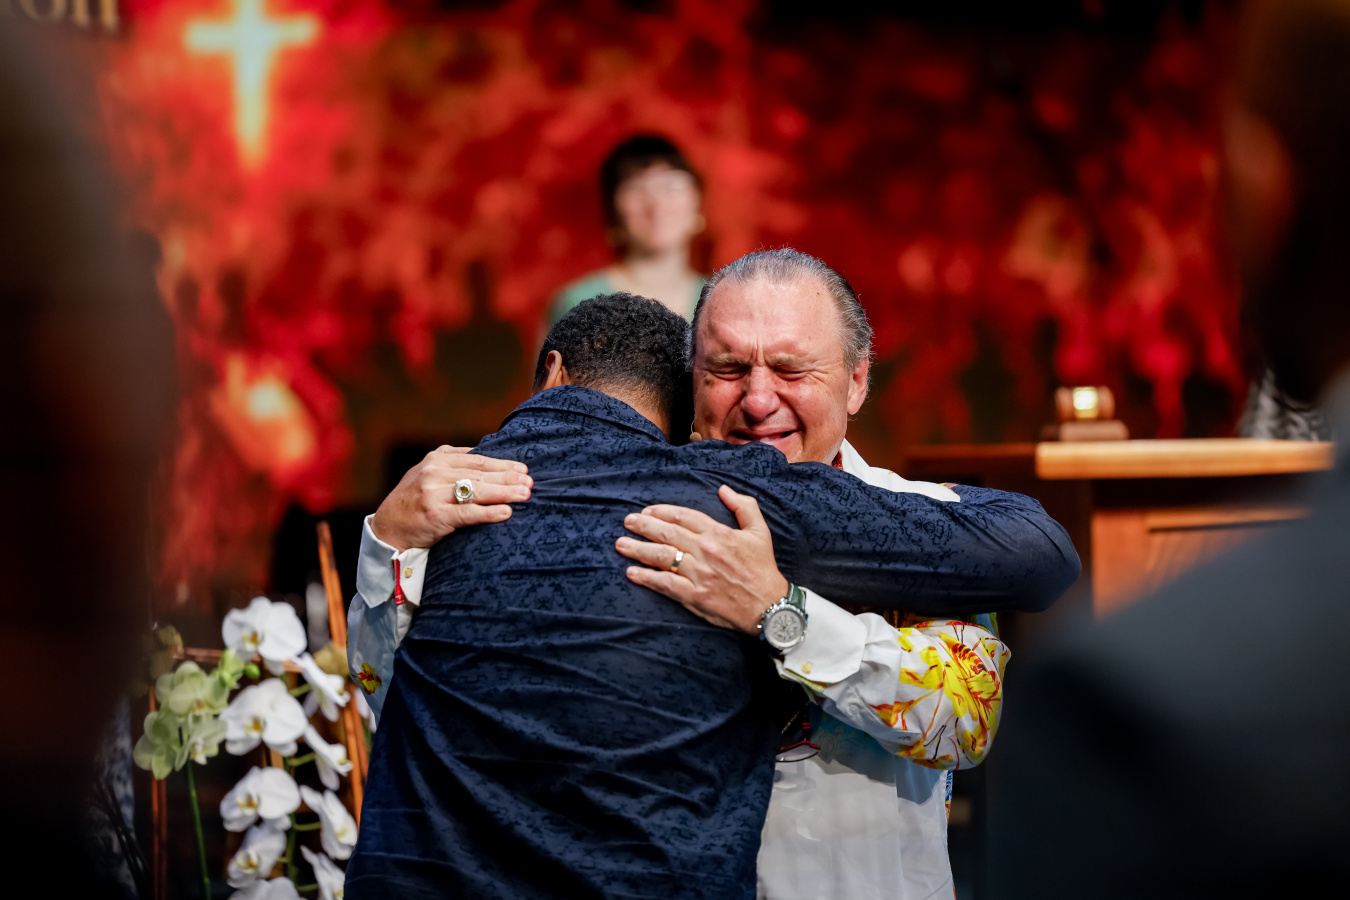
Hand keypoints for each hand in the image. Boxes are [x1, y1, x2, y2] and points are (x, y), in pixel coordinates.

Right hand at [370, 446, 531, 550]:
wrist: (386, 528)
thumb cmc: (413, 501)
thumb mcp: (428, 473)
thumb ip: (453, 462)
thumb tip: (488, 457)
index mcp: (437, 458)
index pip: (478, 460)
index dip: (503, 464)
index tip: (523, 469)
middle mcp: (435, 472)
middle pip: (480, 474)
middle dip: (509, 478)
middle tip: (530, 482)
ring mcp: (433, 493)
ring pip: (477, 491)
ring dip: (505, 492)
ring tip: (525, 495)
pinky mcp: (434, 515)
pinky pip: (468, 513)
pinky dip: (489, 512)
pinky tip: (506, 512)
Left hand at [615, 485, 788, 633]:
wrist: (770, 606)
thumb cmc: (763, 568)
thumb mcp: (760, 531)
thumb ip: (744, 506)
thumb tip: (723, 489)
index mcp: (719, 534)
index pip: (683, 516)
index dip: (662, 512)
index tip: (646, 511)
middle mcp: (706, 551)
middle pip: (667, 533)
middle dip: (643, 526)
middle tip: (627, 522)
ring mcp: (699, 574)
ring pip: (662, 557)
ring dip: (638, 549)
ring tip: (621, 544)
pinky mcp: (695, 595)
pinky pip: (665, 584)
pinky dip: (647, 578)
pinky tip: (632, 573)